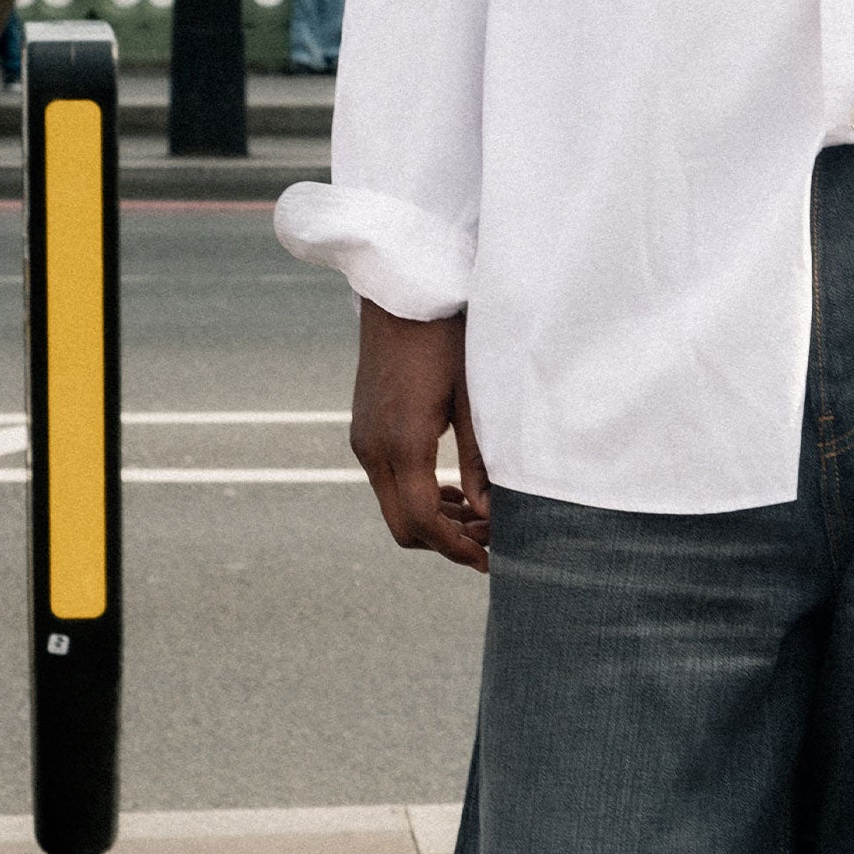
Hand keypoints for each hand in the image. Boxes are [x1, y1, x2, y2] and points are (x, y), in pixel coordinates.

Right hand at [350, 304, 489, 569]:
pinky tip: (451, 491)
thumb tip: (490, 514)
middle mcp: (372, 447)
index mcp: (402, 442)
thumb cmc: (447, 336)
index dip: (456, 548)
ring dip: (433, 521)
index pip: (422, 521)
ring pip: (394, 506)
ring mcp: (363, 439)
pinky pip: (388, 482)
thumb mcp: (474, 397)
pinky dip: (418, 497)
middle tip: (490, 542)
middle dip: (445, 542)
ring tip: (479, 517)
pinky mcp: (364, 430)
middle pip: (403, 525)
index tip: (490, 560)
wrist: (402, 293)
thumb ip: (479, 460)